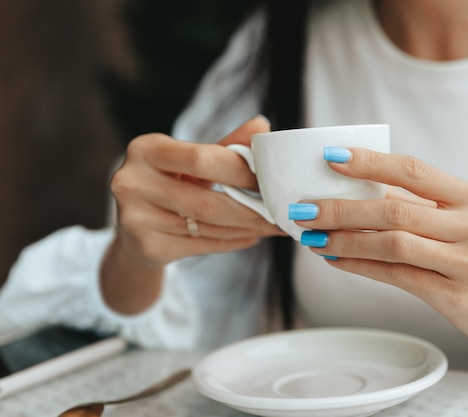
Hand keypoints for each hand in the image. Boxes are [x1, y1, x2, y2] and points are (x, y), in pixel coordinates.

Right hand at [101, 116, 284, 312]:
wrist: (134, 227)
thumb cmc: (170, 183)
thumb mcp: (192, 160)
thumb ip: (226, 145)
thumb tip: (262, 127)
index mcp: (146, 149)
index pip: (203, 160)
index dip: (241, 171)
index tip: (271, 180)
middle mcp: (133, 182)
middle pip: (207, 201)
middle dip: (251, 209)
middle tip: (281, 212)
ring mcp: (136, 219)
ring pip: (208, 227)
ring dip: (247, 227)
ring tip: (272, 225)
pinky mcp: (147, 247)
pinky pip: (202, 245)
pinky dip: (233, 242)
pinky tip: (251, 236)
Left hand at [294, 147, 467, 380]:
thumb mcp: (463, 222)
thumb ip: (418, 205)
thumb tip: (359, 188)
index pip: (413, 170)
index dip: (369, 162)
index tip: (331, 157)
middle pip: (395, 209)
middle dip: (341, 208)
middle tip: (305, 208)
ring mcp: (466, 262)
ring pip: (392, 243)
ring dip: (345, 239)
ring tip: (314, 237)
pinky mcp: (454, 295)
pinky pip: (396, 276)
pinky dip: (361, 266)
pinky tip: (337, 261)